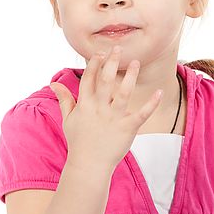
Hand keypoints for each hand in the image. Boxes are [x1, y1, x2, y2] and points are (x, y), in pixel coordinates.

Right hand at [49, 45, 163, 171]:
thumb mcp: (68, 119)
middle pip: (105, 80)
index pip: (88, 79)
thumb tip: (54, 83)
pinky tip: (159, 92)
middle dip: (111, 62)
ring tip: (135, 62)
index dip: (94, 64)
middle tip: (118, 48)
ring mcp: (114, 118)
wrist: (88, 165)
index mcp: (85, 105)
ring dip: (130, 76)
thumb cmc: (78, 141)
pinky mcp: (128, 128)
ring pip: (123, 92)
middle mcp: (99, 109)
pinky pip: (142, 114)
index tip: (100, 52)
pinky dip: (151, 103)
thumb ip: (64, 99)